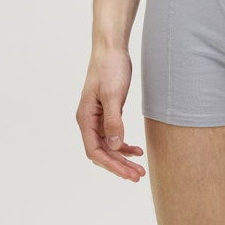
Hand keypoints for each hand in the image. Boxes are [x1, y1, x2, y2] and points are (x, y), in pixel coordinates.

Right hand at [76, 46, 145, 180]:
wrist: (111, 48)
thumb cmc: (110, 68)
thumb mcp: (113, 95)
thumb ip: (113, 121)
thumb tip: (115, 147)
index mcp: (85, 118)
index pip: (95, 151)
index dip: (111, 165)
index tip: (127, 174)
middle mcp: (89, 121)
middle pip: (102, 152)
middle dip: (119, 165)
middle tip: (138, 176)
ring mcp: (98, 117)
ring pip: (109, 145)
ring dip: (123, 158)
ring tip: (139, 169)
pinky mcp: (108, 111)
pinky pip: (114, 134)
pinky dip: (125, 144)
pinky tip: (137, 150)